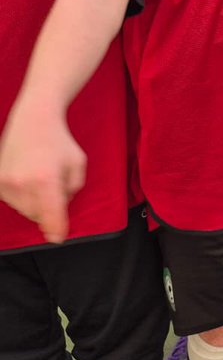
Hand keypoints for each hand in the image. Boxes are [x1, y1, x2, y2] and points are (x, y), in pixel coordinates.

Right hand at [0, 102, 85, 242]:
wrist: (33, 121)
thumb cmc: (60, 143)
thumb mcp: (78, 165)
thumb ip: (72, 190)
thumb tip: (59, 210)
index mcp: (46, 179)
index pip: (51, 213)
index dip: (56, 228)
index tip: (58, 238)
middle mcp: (22, 183)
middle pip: (37, 214)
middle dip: (49, 209)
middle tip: (55, 187)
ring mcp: (6, 182)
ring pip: (24, 209)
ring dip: (35, 203)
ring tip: (41, 178)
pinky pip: (12, 200)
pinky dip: (23, 196)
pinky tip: (29, 178)